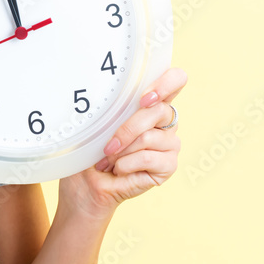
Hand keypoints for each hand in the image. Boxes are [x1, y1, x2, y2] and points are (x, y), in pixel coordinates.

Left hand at [57, 67, 186, 223]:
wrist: (87, 184)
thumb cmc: (91, 150)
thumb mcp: (98, 123)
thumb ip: (111, 106)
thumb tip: (107, 95)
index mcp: (151, 101)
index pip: (175, 79)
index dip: (166, 83)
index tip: (144, 97)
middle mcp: (165, 120)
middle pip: (158, 110)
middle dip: (127, 129)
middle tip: (108, 145)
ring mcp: (170, 142)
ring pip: (149, 137)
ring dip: (122, 151)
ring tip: (109, 160)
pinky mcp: (169, 165)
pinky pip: (149, 157)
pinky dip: (127, 164)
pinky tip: (119, 169)